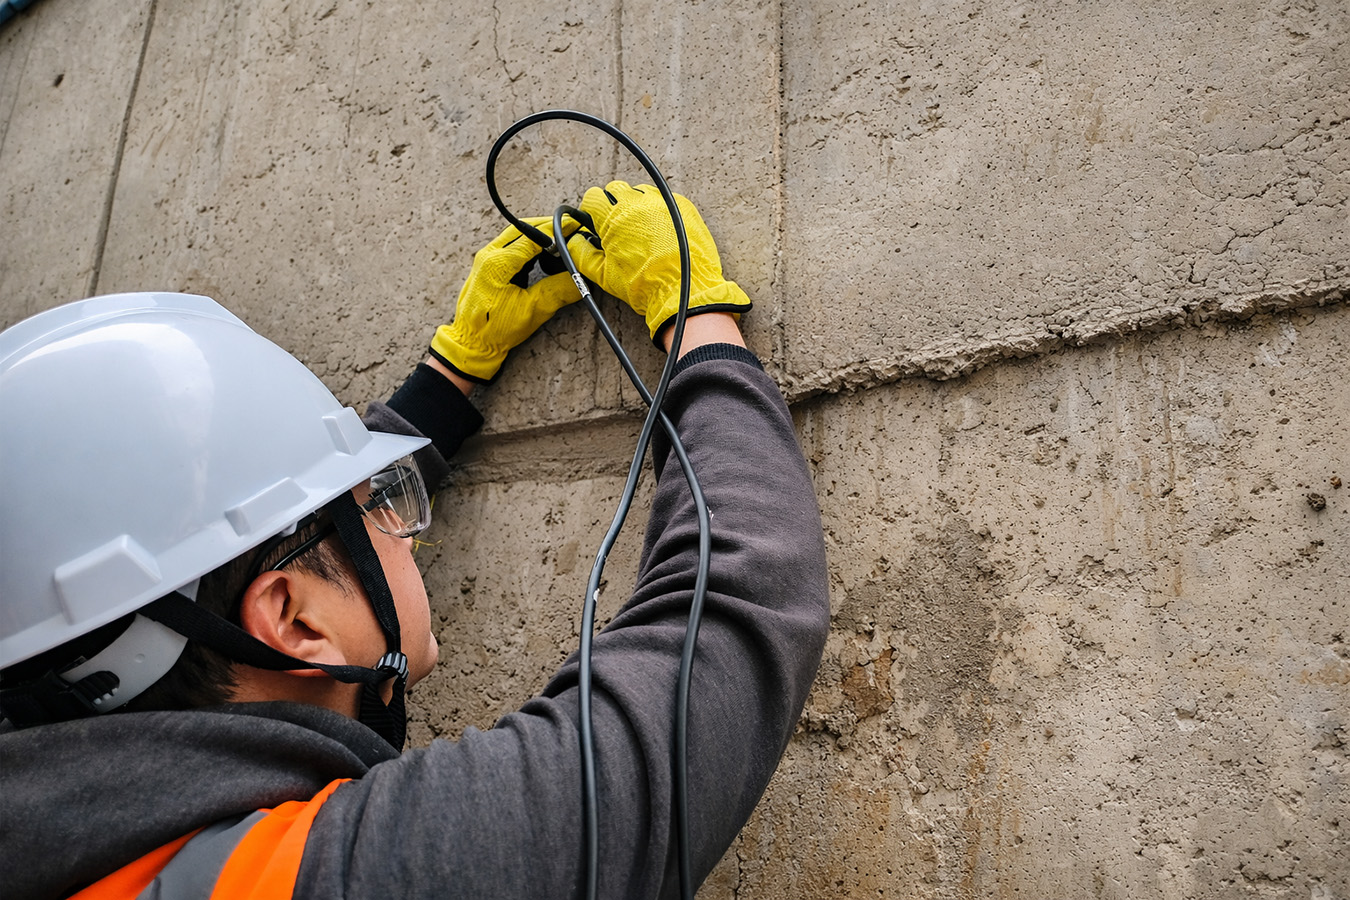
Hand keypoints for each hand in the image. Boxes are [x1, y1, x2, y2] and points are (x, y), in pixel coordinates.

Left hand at [430, 218, 584, 382]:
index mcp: (498, 263)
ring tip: (561, 239)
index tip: (576, 226)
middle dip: (549, 226)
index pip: (534, 236)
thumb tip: (583, 275)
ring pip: (516, 234)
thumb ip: (559, 289)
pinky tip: (544, 252)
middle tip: (571, 228)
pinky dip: (529, 243)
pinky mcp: (487, 264)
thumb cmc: (496, 330)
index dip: (558, 230)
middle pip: (524, 228)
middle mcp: (489, 254)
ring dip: (539, 234)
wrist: (472, 343)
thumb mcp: (534, 311)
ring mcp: (486, 258)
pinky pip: (510, 244)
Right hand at [568, 181, 750, 343]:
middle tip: (618, 228)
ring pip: (641, 192)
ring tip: (641, 230)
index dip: (592, 210)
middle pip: (616, 189)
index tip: (596, 222)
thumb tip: (574, 241)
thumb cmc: (643, 287)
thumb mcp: (602, 274)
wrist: (682, 295)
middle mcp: (638, 203)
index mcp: (614, 217)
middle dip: (613, 205)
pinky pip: (665, 200)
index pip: (593, 197)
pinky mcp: (684, 207)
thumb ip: (581, 252)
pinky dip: (659, 211)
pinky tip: (661, 232)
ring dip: (636, 206)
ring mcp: (663, 203)